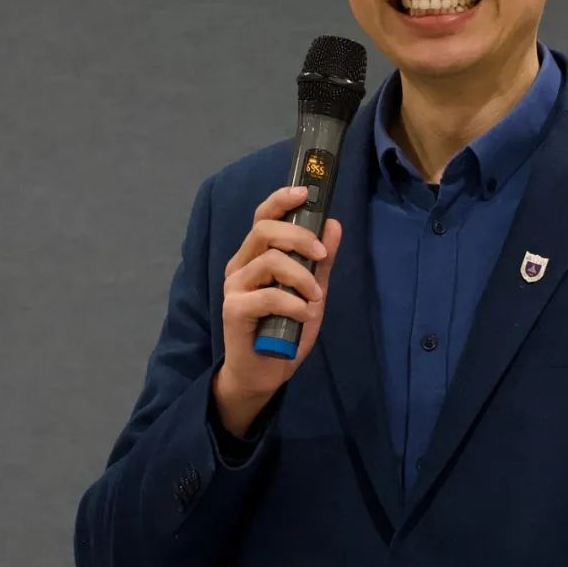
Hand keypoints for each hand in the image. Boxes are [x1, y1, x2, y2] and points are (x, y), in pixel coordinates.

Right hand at [212, 185, 342, 432]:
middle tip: (321, 255)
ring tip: (315, 299)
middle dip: (299, 236)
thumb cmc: (285, 331)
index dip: (281, 200)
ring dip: (302, 277)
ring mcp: (234, 287)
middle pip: (264, 230)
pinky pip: (268, 295)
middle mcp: (241, 266)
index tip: (306, 192)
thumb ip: (320, 262)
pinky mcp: (233, 311)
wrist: (265, 373)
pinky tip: (302, 316)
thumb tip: (334, 225)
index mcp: (256, 257)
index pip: (263, 217)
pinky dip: (293, 303)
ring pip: (269, 261)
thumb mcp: (311, 293)